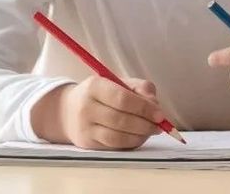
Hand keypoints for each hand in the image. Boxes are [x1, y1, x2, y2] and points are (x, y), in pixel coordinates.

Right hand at [31, 76, 164, 149]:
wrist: (69, 111)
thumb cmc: (102, 94)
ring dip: (140, 136)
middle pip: (121, 120)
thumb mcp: (120, 82)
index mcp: (95, 86)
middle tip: (159, 126)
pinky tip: (138, 137)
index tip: (160, 114)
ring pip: (118, 136)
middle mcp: (86, 107)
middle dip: (145, 124)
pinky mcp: (87, 143)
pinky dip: (130, 143)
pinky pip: (113, 146)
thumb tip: (155, 105)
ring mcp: (85, 127)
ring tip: (150, 131)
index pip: (123, 99)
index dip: (144, 108)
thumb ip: (141, 88)